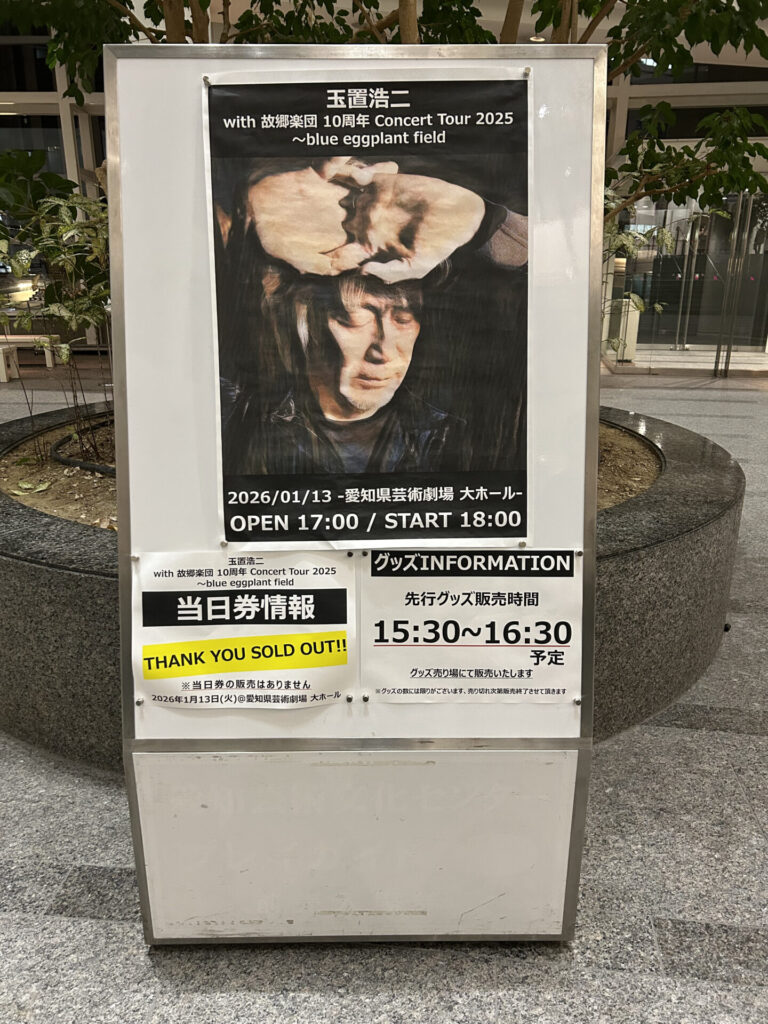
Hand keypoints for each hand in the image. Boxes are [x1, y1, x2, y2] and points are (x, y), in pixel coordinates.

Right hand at [245, 158, 397, 275]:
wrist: (255, 213)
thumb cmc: (277, 241)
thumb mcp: (303, 259)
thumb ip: (328, 265)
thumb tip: (356, 264)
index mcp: (343, 231)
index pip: (371, 229)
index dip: (388, 228)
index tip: (404, 225)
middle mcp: (341, 209)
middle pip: (372, 200)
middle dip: (388, 194)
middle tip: (406, 188)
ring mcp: (332, 189)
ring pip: (359, 179)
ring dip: (371, 173)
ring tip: (385, 169)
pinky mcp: (319, 172)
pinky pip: (336, 163)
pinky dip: (342, 161)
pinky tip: (347, 162)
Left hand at [246, 159, 485, 281]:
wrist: (458, 217)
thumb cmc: (438, 247)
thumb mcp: (415, 267)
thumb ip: (390, 272)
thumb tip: (364, 271)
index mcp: (370, 245)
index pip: (340, 251)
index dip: (323, 254)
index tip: (304, 254)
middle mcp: (366, 222)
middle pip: (332, 220)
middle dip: (313, 216)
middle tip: (290, 209)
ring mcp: (372, 200)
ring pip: (340, 194)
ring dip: (325, 187)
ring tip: (309, 177)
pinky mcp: (382, 180)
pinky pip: (356, 172)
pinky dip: (344, 167)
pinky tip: (332, 164)